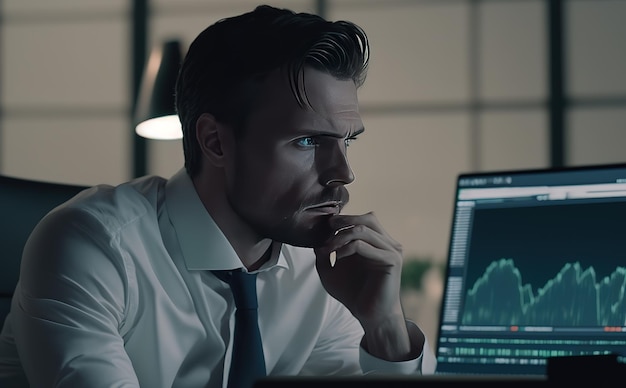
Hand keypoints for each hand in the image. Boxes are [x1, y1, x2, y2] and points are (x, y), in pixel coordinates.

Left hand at [314, 212, 418, 360]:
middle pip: (368, 218)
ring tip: (328, 249)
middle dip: (345, 219)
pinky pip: (364, 245)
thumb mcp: (330, 270)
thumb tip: (315, 236)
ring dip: (341, 236)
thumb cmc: (352, 293)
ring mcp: (391, 250)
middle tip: (327, 226)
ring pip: (364, 229)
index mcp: (375, 243)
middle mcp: (386, 244)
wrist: (368, 315)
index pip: (362, 219)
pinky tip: (337, 257)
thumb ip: (324, 252)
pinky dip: (346, 248)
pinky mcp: (391, 260)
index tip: (323, 229)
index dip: (343, 220)